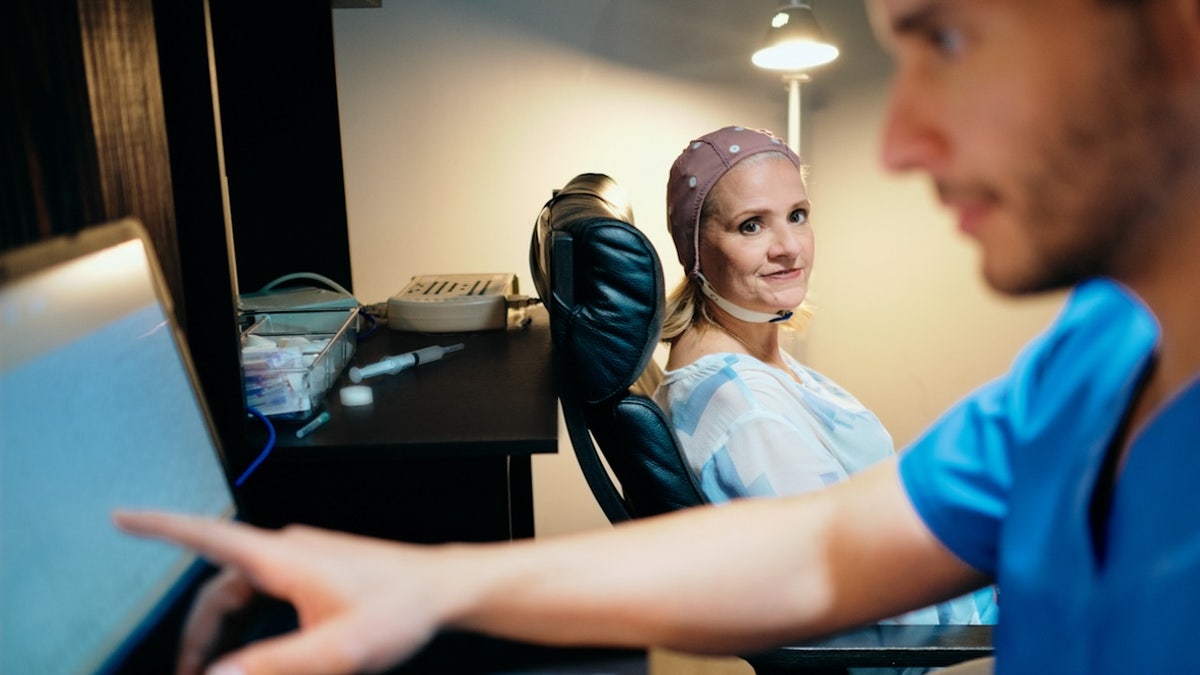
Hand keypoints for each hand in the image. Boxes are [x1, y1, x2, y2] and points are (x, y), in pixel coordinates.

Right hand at [114, 512, 443, 674]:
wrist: (443, 590)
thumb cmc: (399, 610)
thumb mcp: (337, 649)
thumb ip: (274, 664)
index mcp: (282, 559)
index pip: (208, 536)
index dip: (160, 527)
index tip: (122, 518)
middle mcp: (287, 551)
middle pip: (219, 587)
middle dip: (197, 632)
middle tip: (188, 672)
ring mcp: (303, 559)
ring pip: (243, 593)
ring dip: (224, 632)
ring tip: (216, 668)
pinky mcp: (317, 571)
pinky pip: (266, 594)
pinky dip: (250, 623)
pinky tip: (258, 651)